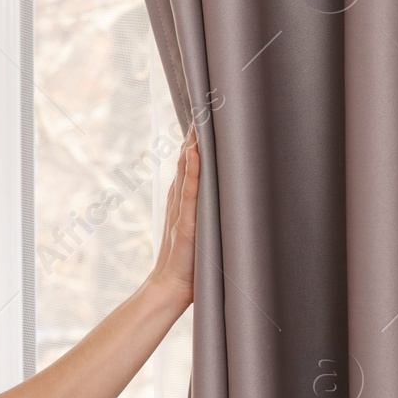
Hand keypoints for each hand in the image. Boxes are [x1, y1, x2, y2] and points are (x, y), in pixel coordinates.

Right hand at [147, 125, 199, 307]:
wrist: (170, 287)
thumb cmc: (189, 267)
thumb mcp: (201, 236)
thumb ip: (207, 219)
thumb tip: (227, 205)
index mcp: (183, 205)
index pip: (188, 168)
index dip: (194, 145)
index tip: (203, 123)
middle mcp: (179, 203)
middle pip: (185, 163)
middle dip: (194, 138)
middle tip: (202, 110)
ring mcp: (181, 212)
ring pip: (186, 171)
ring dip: (192, 146)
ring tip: (199, 121)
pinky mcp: (186, 223)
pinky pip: (188, 192)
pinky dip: (190, 170)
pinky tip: (193, 152)